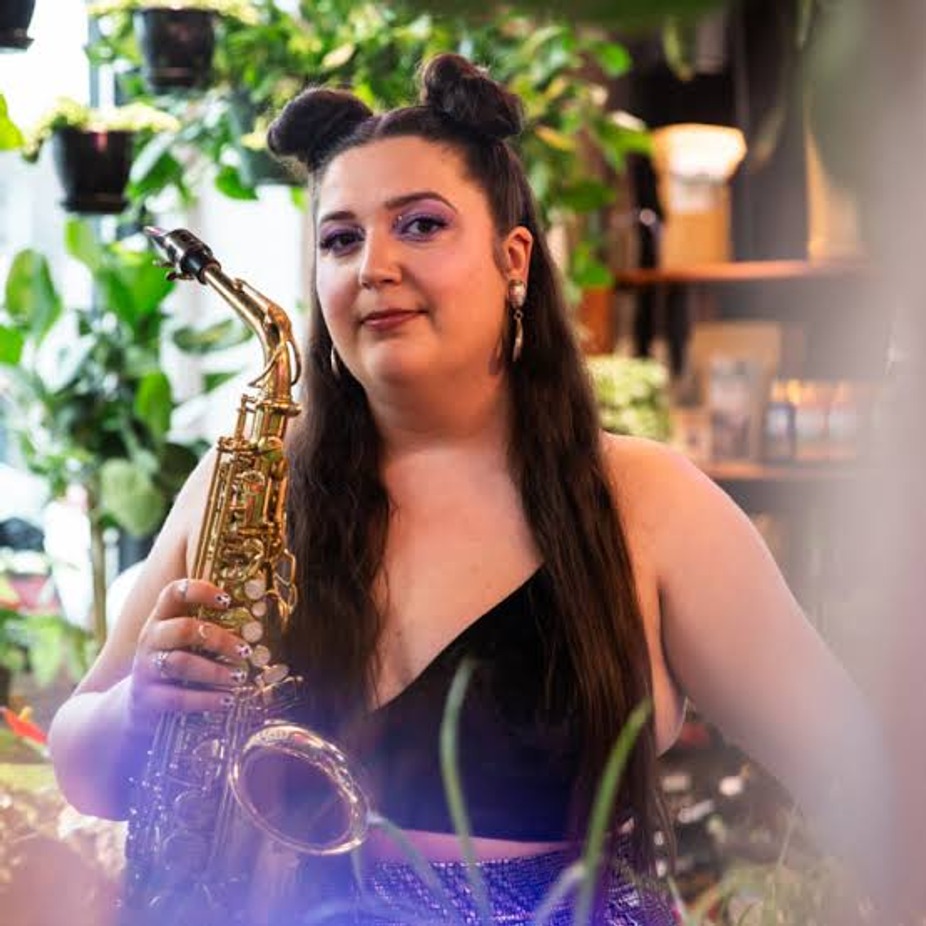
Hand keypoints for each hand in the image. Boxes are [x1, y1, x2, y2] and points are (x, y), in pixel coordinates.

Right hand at [128, 578, 251, 731]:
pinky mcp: (147, 698)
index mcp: (162, 618)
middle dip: (219, 639)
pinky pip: (178, 697)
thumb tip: (256, 620)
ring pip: (180, 663)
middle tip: (245, 650)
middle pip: (183, 629)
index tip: (228, 600)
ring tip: (240, 677)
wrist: (138, 706)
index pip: (174, 593)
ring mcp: (146, 669)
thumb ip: (210, 627)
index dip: (200, 591)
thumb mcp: (185, 641)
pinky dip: (207, 699)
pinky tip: (227, 700)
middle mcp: (150, 639)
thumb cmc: (176, 663)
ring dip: (215, 671)